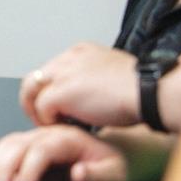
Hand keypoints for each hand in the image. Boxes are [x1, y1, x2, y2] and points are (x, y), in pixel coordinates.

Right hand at [0, 125, 129, 180]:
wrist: (121, 154)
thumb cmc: (119, 166)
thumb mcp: (117, 173)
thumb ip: (98, 175)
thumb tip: (77, 174)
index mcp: (70, 138)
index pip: (41, 150)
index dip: (29, 170)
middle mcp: (49, 134)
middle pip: (17, 143)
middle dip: (3, 167)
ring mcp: (38, 138)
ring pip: (8, 144)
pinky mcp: (31, 147)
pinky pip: (8, 150)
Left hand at [20, 43, 139, 127]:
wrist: (150, 91)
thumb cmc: (142, 88)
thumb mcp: (112, 73)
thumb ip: (94, 78)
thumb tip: (89, 94)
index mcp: (81, 51)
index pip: (52, 68)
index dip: (50, 89)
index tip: (58, 106)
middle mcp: (68, 59)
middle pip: (35, 77)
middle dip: (35, 99)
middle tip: (45, 119)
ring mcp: (62, 74)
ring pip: (30, 90)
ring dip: (36, 110)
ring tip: (48, 125)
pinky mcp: (60, 92)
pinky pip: (41, 108)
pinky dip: (46, 121)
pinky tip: (61, 129)